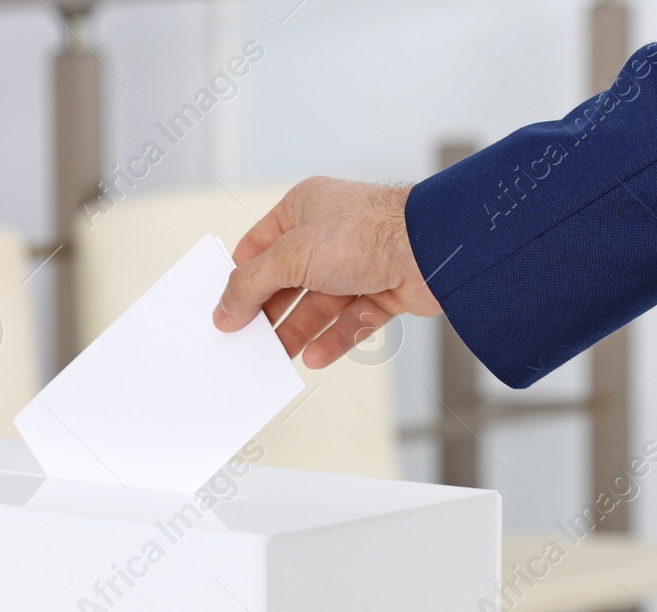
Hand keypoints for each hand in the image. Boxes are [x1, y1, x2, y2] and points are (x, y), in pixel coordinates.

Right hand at [212, 177, 441, 368]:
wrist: (433, 248)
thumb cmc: (366, 231)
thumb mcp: (291, 256)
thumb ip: (250, 285)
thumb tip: (223, 312)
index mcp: (303, 209)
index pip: (258, 246)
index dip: (241, 278)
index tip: (224, 310)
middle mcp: (329, 234)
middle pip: (287, 280)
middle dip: (269, 312)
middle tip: (248, 341)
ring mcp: (357, 263)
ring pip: (318, 305)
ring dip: (297, 331)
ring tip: (277, 357)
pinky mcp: (383, 290)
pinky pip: (350, 320)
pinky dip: (332, 339)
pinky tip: (314, 356)